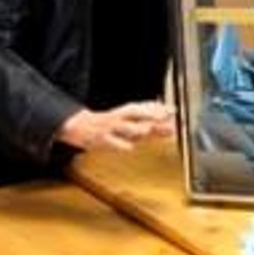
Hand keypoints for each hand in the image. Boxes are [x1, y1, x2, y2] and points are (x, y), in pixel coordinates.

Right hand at [56, 101, 175, 151]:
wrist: (80, 128)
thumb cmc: (110, 127)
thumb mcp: (131, 125)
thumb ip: (152, 128)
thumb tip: (172, 129)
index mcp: (127, 112)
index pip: (144, 107)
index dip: (159, 108)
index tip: (173, 110)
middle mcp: (120, 118)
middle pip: (135, 112)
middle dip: (150, 113)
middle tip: (164, 115)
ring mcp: (111, 128)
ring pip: (125, 126)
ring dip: (137, 128)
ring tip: (148, 130)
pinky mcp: (102, 139)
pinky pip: (112, 141)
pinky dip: (121, 144)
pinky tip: (130, 147)